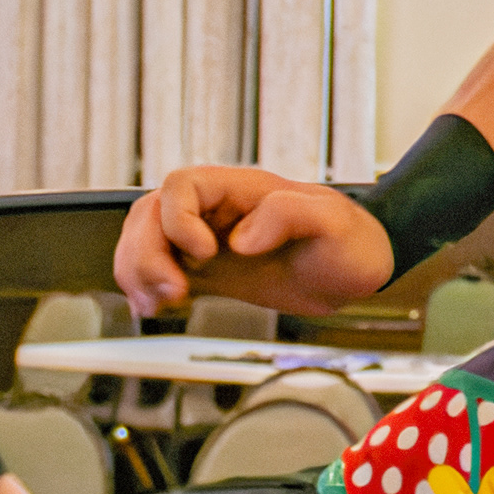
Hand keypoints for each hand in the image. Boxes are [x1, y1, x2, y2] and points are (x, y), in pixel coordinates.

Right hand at [115, 167, 388, 312]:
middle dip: (146, 254)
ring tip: (158, 303)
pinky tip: (158, 307)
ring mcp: (208, 240)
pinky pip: (157, 269)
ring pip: (144, 241)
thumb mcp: (334, 224)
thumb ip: (290, 216)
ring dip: (136, 272)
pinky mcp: (207, 270)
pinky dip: (144, 288)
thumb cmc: (353, 242)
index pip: (181, 186)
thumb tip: (240, 238)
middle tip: (172, 291)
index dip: (177, 219)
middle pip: (149, 214)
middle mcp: (217, 211)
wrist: (357, 274)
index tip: (206, 254)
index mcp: (242, 190)